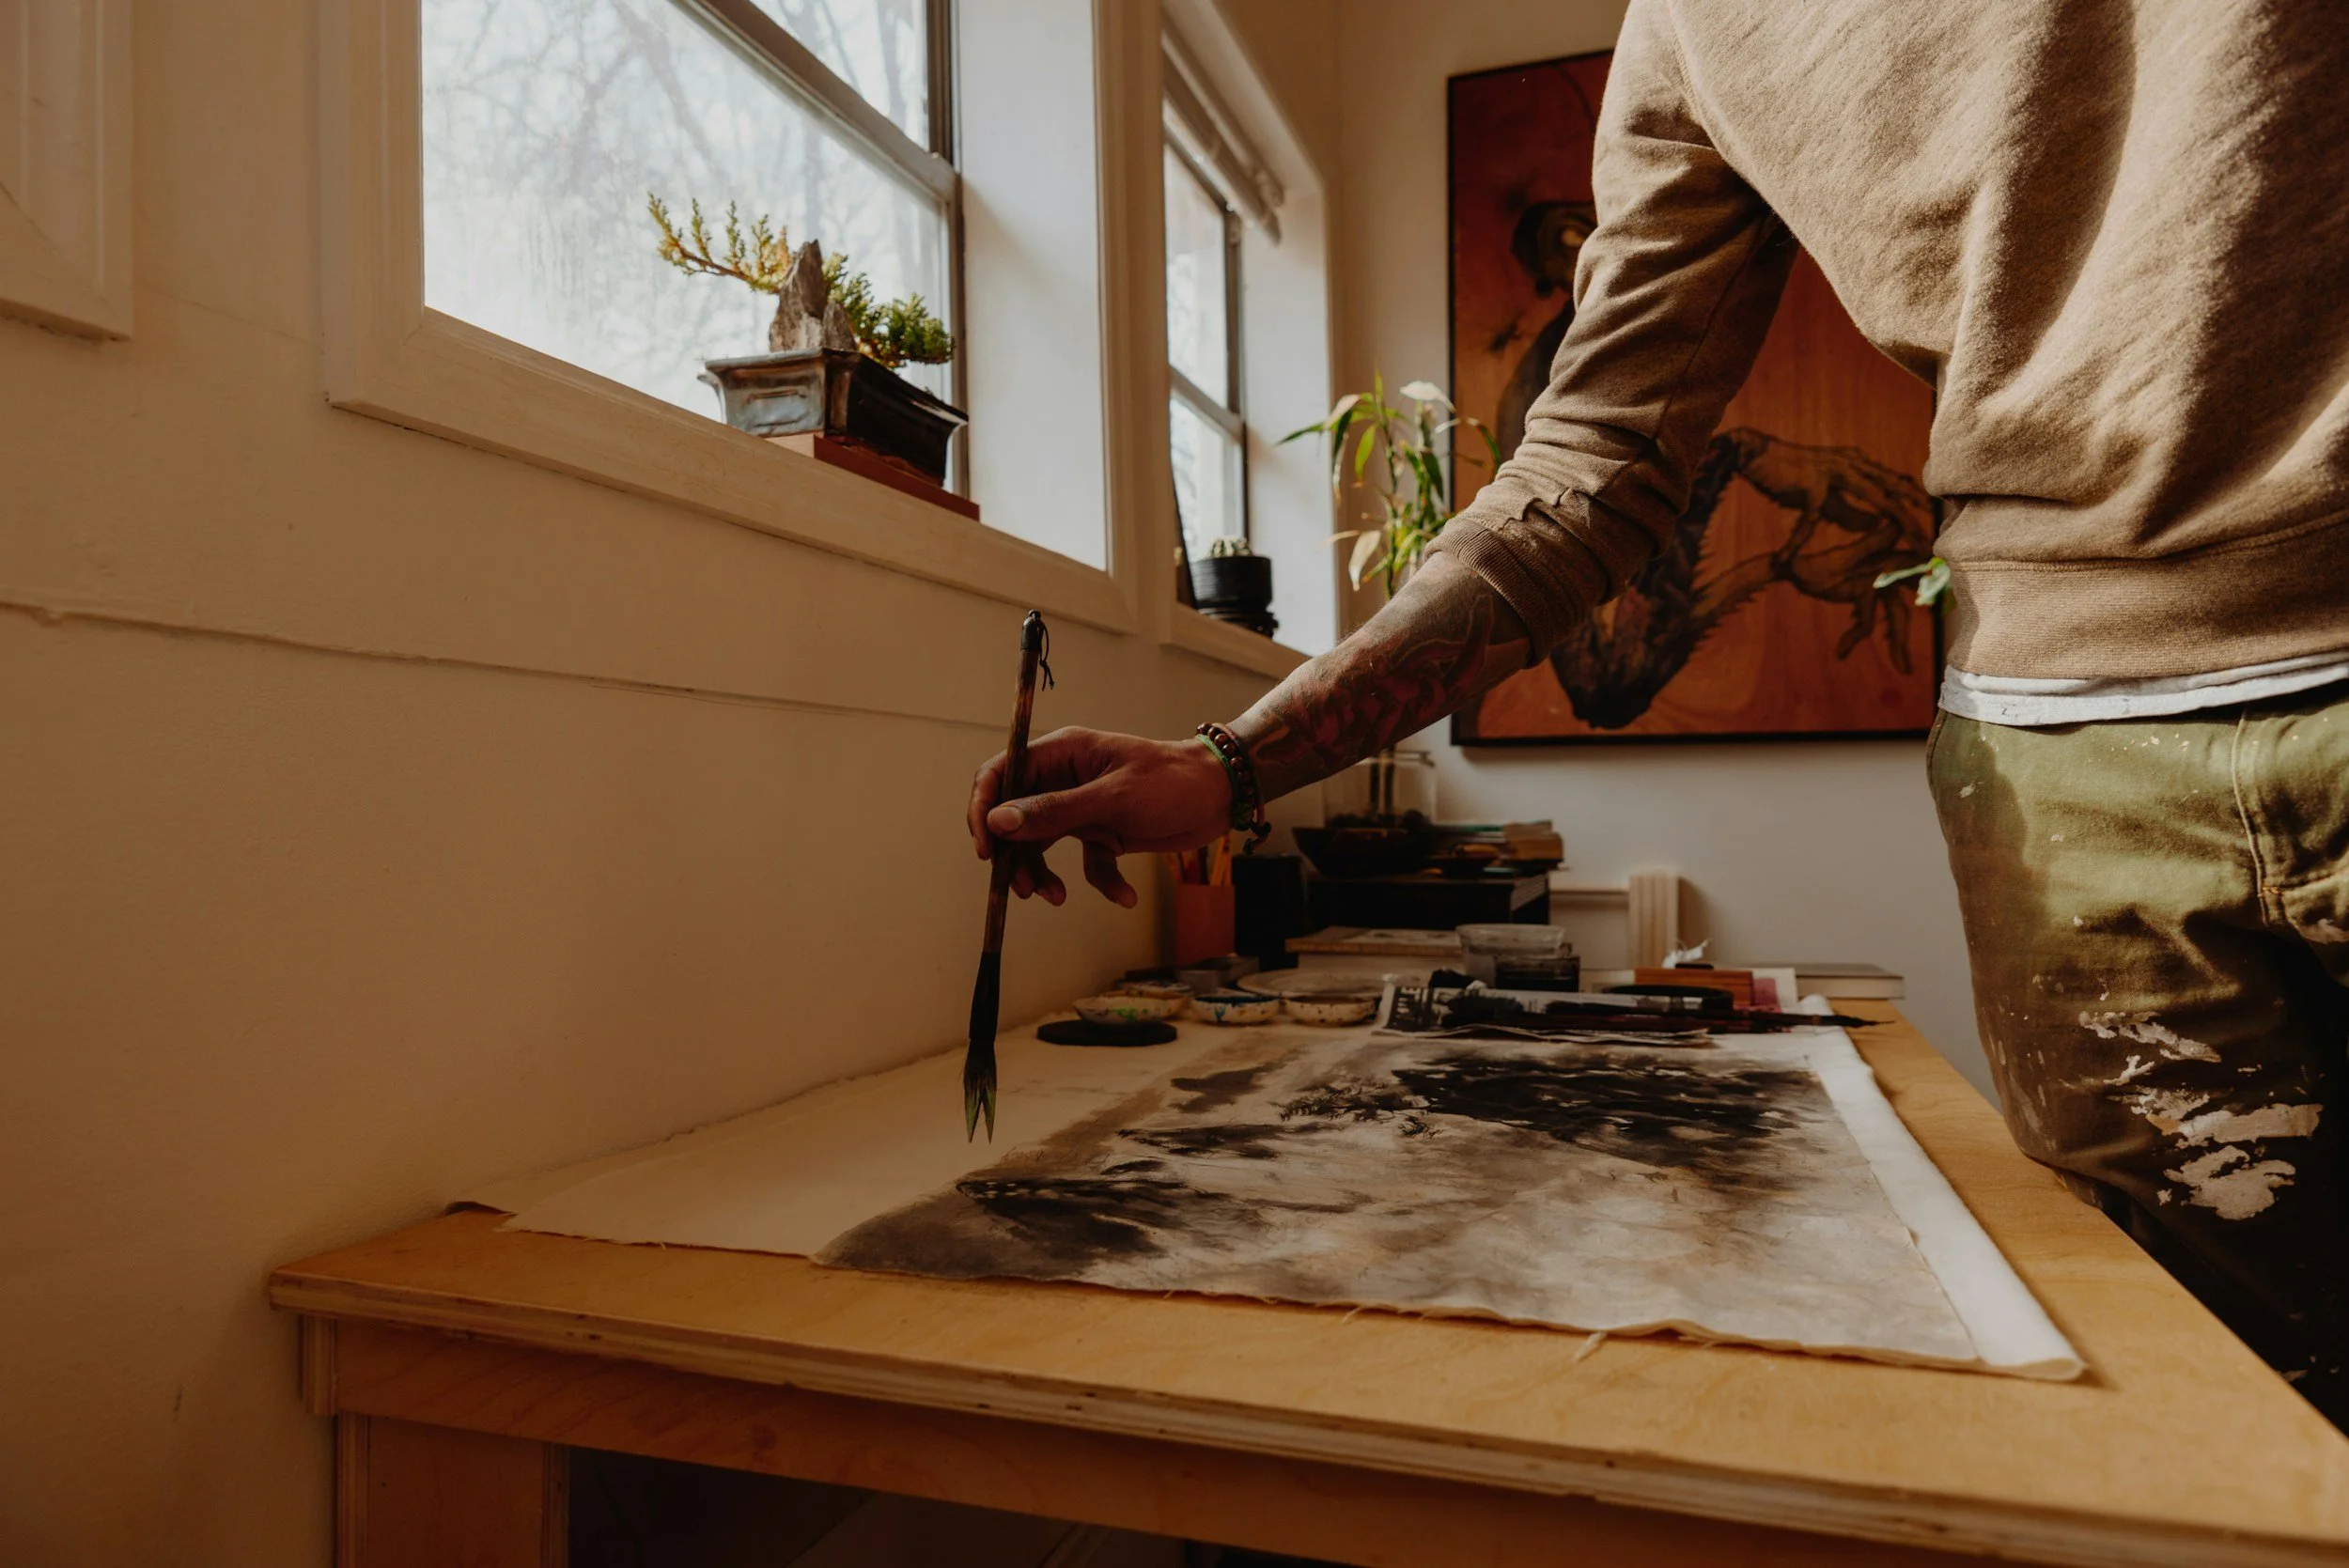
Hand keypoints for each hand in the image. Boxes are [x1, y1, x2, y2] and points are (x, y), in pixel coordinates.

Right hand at [967, 727, 1232, 906]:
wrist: (1220, 796)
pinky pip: (1086, 862)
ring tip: (1057, 897)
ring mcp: (1082, 807)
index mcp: (1060, 754)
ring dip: (1044, 874)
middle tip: (1021, 887)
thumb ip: (1054, 811)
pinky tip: (1124, 895)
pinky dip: (1100, 881)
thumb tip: (998, 821)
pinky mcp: (1103, 832)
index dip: (984, 809)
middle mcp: (1063, 779)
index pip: (999, 773)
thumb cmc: (1170, 782)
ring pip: (1041, 844)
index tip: (986, 849)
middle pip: (1014, 817)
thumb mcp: (1111, 799)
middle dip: (1014, 854)